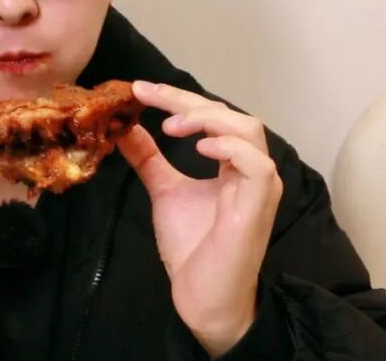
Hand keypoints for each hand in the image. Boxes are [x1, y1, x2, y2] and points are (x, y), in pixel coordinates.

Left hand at [117, 81, 282, 356]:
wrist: (202, 296)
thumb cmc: (192, 248)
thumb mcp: (164, 191)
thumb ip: (150, 159)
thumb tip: (126, 128)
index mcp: (233, 162)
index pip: (211, 115)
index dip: (177, 98)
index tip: (140, 89)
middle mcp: (251, 168)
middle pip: (229, 114)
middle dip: (186, 100)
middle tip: (148, 95)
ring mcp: (260, 185)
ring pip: (247, 130)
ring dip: (207, 119)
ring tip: (170, 126)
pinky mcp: (260, 204)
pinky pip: (257, 164)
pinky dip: (229, 148)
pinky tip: (199, 148)